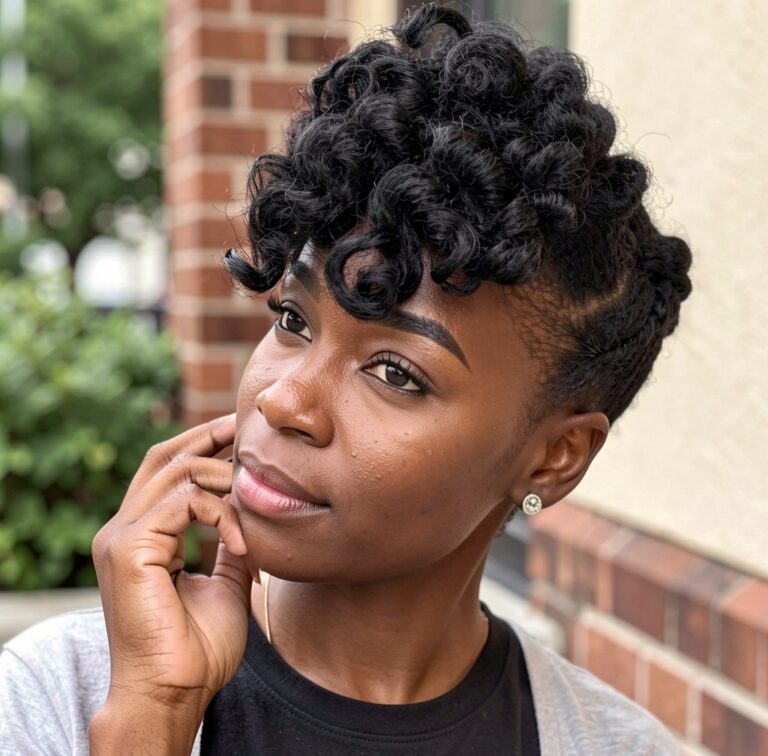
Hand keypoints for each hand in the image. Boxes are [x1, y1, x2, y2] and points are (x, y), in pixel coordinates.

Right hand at [91, 414, 252, 720]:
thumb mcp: (225, 582)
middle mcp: (122, 530)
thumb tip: (250, 518)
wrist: (175, 693)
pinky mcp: (129, 550)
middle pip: (163, 457)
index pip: (166, 471)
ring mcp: (120, 538)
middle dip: (206, 436)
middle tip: (243, 426)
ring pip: (176, 472)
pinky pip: (182, 503)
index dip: (201, 445)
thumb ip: (229, 546)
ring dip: (223, 478)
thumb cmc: (197, 648)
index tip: (240, 433)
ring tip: (251, 499)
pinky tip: (242, 544)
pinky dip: (220, 514)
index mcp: (140, 537)